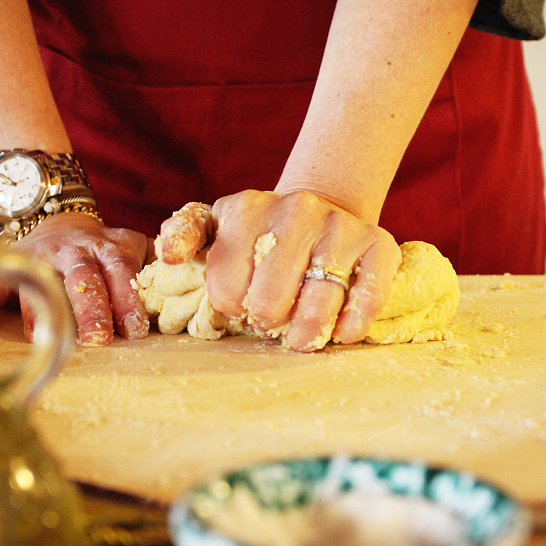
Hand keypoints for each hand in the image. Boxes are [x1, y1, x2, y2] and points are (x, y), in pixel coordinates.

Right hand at [0, 212, 151, 345]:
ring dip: (45, 311)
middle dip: (92, 309)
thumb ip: (151, 265)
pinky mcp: (9, 263)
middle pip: (84, 278)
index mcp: (107, 247)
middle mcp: (74, 250)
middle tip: (98, 340)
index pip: (121, 270)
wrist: (56, 217)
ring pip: (40, 282)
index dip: (128, 299)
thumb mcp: (129, 246)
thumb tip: (184, 287)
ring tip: (50, 341)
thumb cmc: (101, 248)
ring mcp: (39, 256)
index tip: (136, 330)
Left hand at [157, 191, 400, 351]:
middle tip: (270, 320)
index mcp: (247, 208)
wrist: (324, 209)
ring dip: (306, 333)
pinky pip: (366, 299)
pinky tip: (339, 331)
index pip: (225, 286)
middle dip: (266, 321)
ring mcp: (341, 227)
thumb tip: (166, 256)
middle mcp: (297, 209)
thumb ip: (185, 235)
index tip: (240, 306)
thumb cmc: (262, 234)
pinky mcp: (380, 245)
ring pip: (318, 303)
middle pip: (270, 299)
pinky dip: (350, 326)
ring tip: (300, 337)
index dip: (231, 308)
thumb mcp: (218, 225)